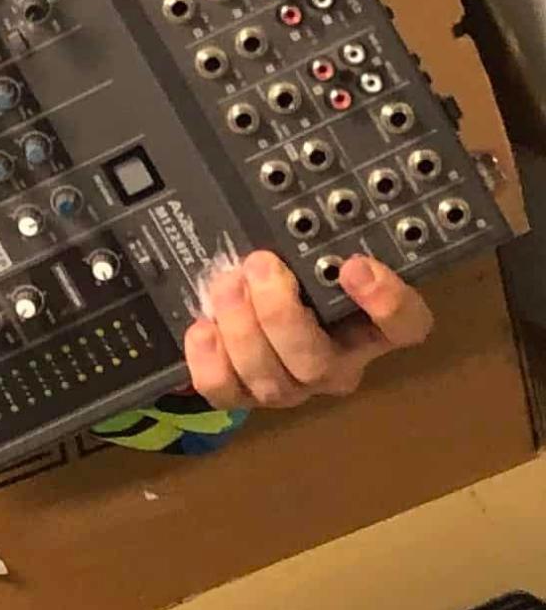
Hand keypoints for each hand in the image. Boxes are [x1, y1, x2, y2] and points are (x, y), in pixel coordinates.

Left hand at [185, 247, 431, 410]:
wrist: (245, 311)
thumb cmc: (288, 277)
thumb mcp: (309, 257)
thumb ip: (316, 246)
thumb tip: (304, 213)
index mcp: (368, 328)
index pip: (406, 327)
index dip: (388, 304)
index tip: (355, 265)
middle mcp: (335, 364)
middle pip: (319, 362)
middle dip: (281, 313)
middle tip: (260, 265)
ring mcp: (289, 386)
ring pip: (271, 380)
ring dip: (242, 328)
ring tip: (227, 284)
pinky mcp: (243, 396)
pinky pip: (225, 391)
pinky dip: (209, 360)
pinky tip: (203, 327)